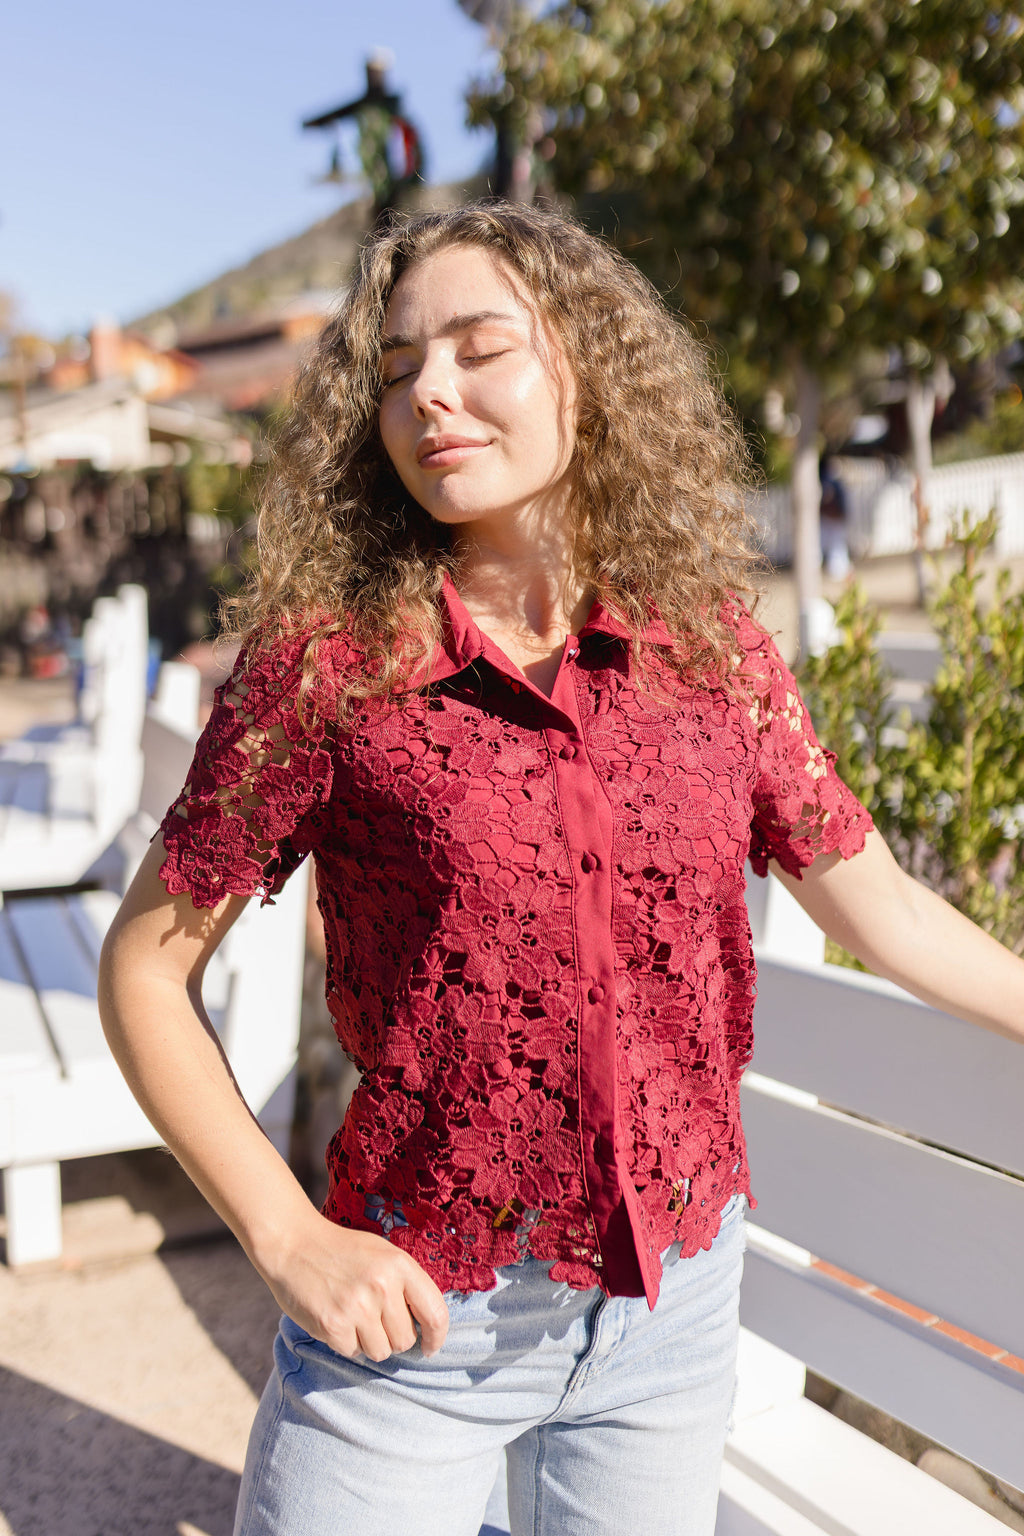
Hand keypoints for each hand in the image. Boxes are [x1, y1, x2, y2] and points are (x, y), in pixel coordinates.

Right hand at [255, 1213, 449, 1361]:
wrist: (293, 1244)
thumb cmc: (342, 1250)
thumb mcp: (382, 1254)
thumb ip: (406, 1285)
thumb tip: (427, 1326)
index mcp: (400, 1265)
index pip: (436, 1314)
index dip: (436, 1338)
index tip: (430, 1347)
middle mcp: (382, 1286)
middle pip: (406, 1340)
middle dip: (392, 1336)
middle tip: (373, 1317)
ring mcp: (357, 1307)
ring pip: (381, 1352)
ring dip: (369, 1342)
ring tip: (353, 1316)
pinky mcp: (333, 1325)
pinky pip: (353, 1352)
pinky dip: (345, 1342)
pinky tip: (335, 1318)